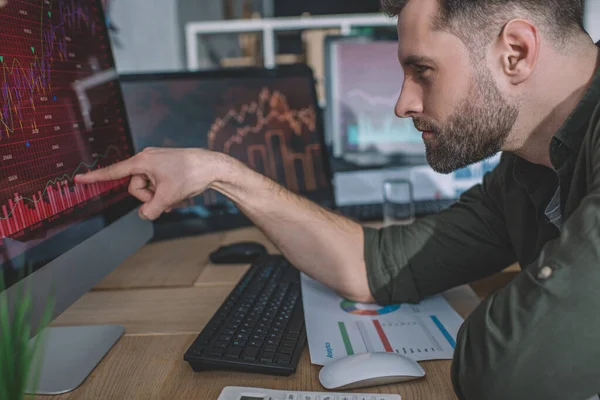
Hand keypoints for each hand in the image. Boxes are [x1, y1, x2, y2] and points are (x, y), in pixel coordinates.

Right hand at [75, 147, 225, 219]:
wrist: (213, 166)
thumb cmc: (190, 175)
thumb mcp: (167, 197)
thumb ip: (150, 210)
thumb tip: (145, 214)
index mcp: (142, 161)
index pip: (113, 172)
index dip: (95, 178)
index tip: (78, 179)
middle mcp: (147, 159)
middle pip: (135, 187)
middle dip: (148, 197)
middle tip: (166, 197)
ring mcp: (156, 163)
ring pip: (147, 189)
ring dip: (159, 197)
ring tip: (175, 195)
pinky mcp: (165, 168)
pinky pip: (157, 186)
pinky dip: (164, 194)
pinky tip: (177, 195)